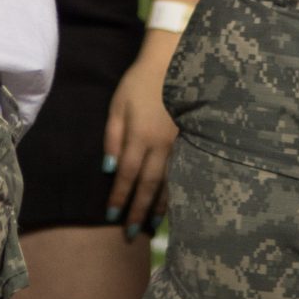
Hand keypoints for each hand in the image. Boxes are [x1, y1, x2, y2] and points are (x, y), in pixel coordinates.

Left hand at [101, 32, 180, 237]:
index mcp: (140, 136)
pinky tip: (171, 204)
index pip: (126, 175)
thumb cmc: (139, 84)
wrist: (172, 66)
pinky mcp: (189, 143)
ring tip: (150, 226)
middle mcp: (160, 147)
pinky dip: (174, 192)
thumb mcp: (117, 105)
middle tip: (131, 233)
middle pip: (148, 186)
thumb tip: (109, 169)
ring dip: (157, 207)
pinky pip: (181, 174)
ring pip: (168, 184)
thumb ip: (112, 137)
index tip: (112, 217)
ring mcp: (178, 146)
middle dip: (138, 210)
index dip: (119, 197)